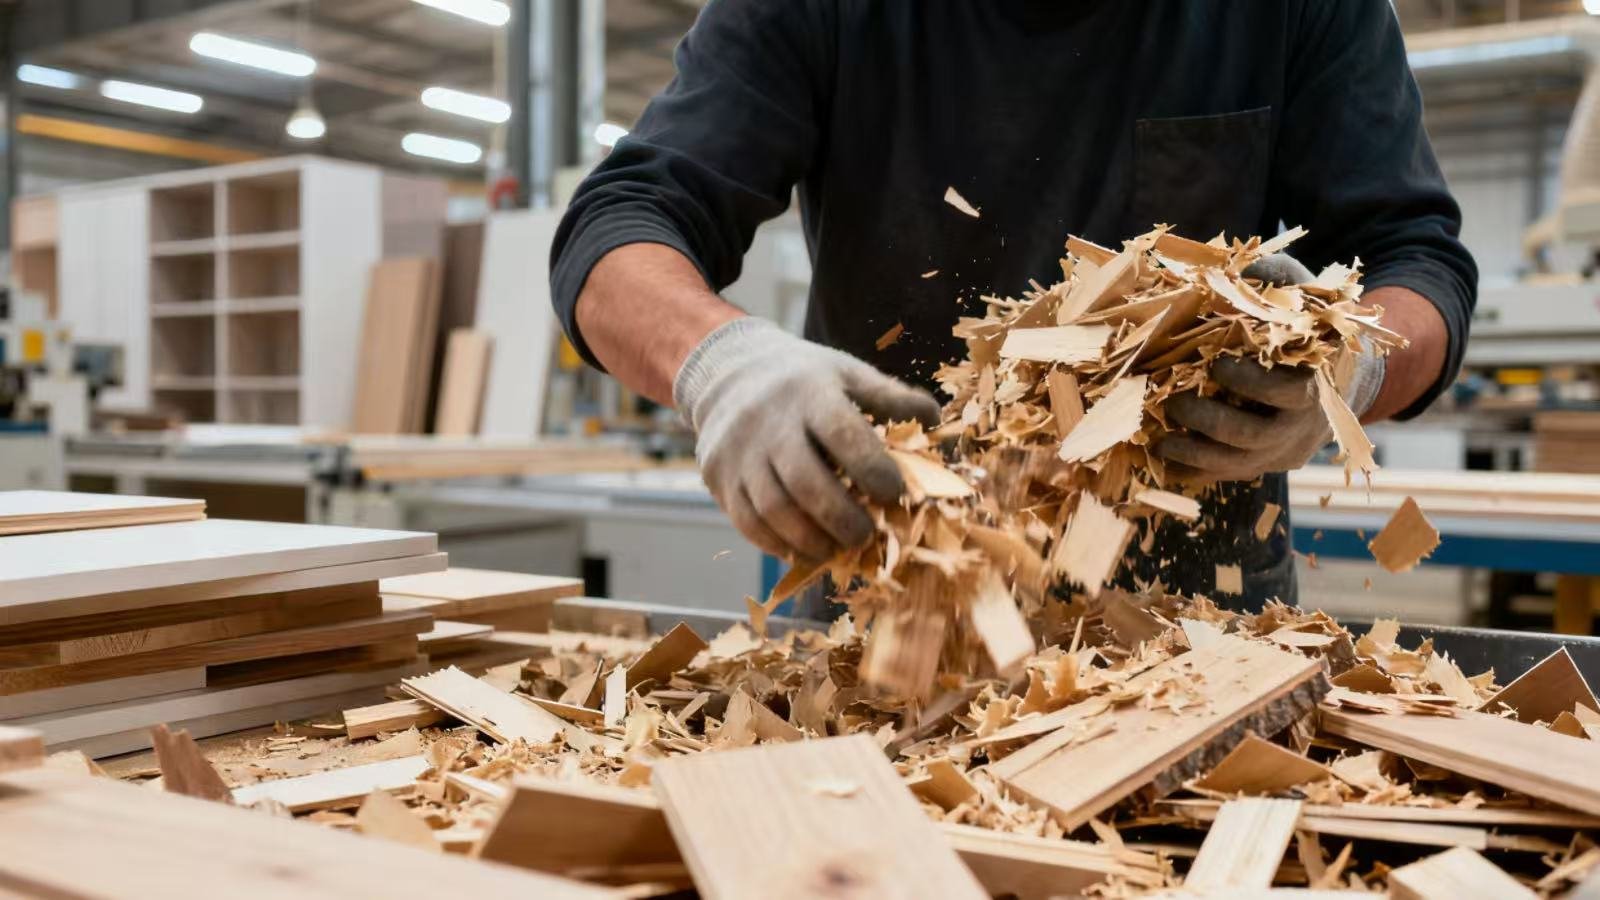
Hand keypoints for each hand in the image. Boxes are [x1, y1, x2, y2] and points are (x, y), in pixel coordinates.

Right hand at [675, 317, 940, 562]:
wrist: (728, 373)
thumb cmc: (803, 380)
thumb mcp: (846, 374)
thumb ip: (890, 397)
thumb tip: (934, 420)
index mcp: (810, 393)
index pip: (843, 434)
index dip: (873, 470)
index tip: (896, 494)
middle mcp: (769, 423)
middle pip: (806, 482)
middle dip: (842, 518)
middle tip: (867, 536)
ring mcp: (739, 453)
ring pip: (775, 510)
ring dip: (812, 539)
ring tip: (839, 548)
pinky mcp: (720, 478)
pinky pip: (749, 523)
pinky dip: (779, 544)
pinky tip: (805, 549)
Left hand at [1153, 253, 1382, 481]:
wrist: (1333, 386)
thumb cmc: (1307, 335)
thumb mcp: (1303, 304)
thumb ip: (1280, 283)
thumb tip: (1245, 267)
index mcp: (1314, 387)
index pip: (1286, 392)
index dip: (1249, 381)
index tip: (1215, 363)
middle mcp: (1299, 428)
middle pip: (1252, 435)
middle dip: (1208, 420)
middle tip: (1172, 401)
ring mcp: (1279, 453)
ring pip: (1235, 465)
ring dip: (1192, 454)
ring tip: (1159, 438)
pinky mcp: (1261, 468)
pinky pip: (1224, 477)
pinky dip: (1192, 471)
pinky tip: (1162, 460)